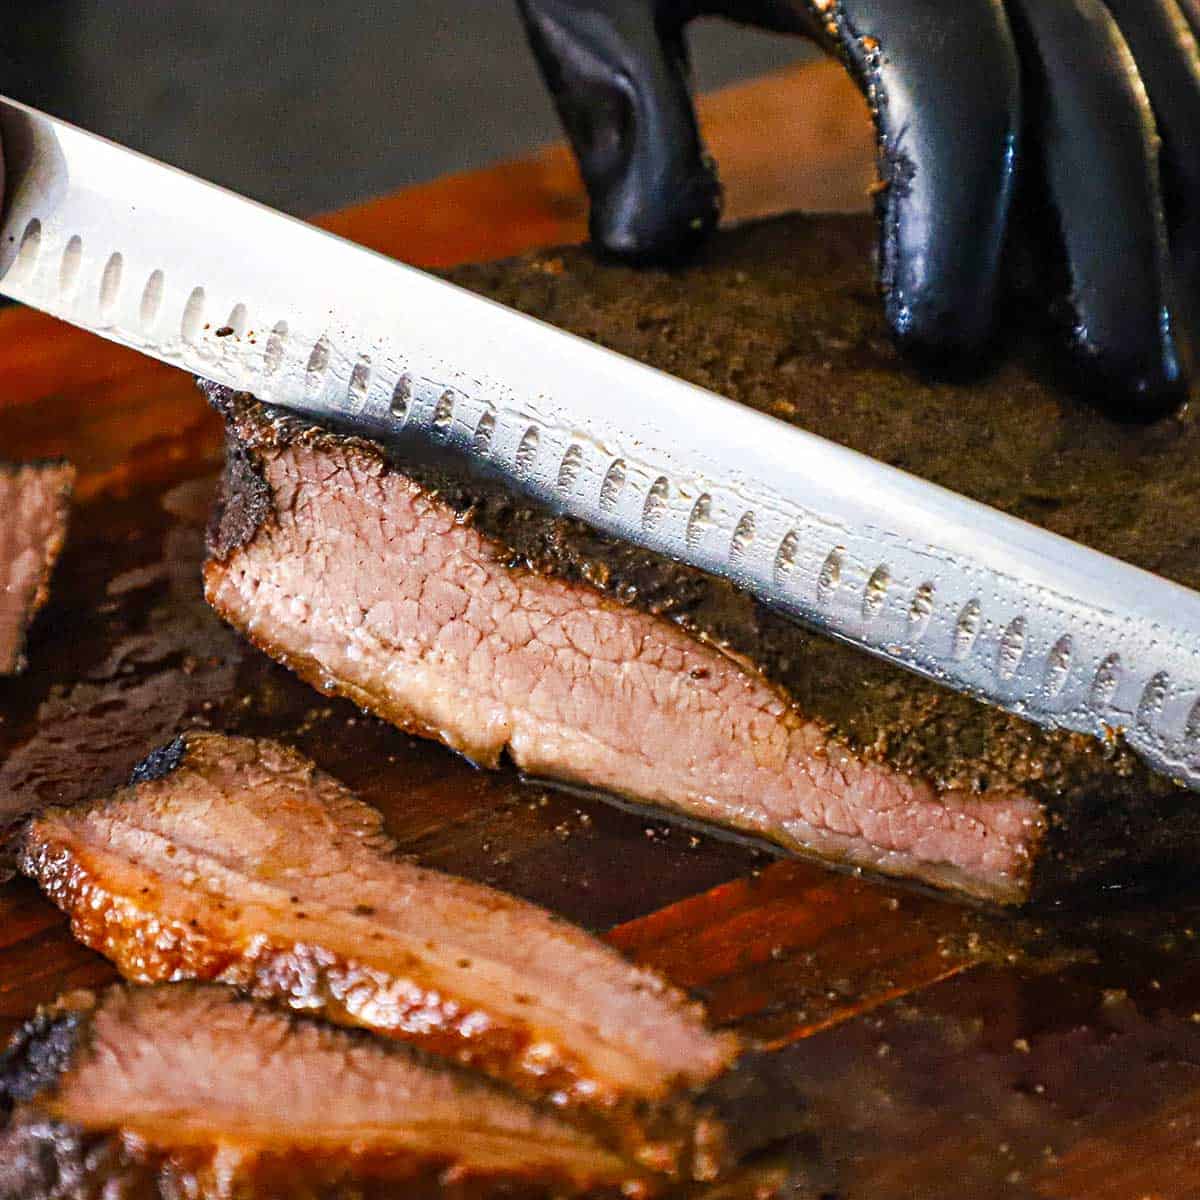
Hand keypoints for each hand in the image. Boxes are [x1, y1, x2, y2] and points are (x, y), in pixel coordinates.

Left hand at [517, 0, 1199, 417]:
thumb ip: (625, 101)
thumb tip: (653, 241)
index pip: (953, 89)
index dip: (959, 223)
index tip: (942, 345)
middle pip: (1089, 92)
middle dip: (1114, 253)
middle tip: (1125, 391)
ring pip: (1155, 65)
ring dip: (1172, 208)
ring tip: (1171, 340)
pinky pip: (1163, 34)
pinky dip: (1177, 134)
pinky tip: (1174, 227)